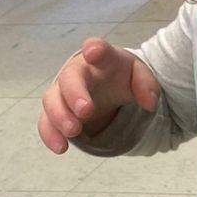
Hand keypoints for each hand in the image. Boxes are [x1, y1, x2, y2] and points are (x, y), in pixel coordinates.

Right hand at [38, 38, 161, 154]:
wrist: (105, 86)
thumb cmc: (120, 76)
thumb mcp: (139, 76)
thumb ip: (147, 85)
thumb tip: (150, 104)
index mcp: (101, 59)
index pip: (98, 48)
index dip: (95, 49)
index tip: (94, 53)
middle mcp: (78, 73)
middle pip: (70, 78)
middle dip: (75, 94)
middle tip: (85, 111)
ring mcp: (63, 92)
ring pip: (52, 100)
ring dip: (60, 116)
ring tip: (74, 131)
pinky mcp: (57, 112)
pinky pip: (46, 122)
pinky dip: (50, 135)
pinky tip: (60, 147)